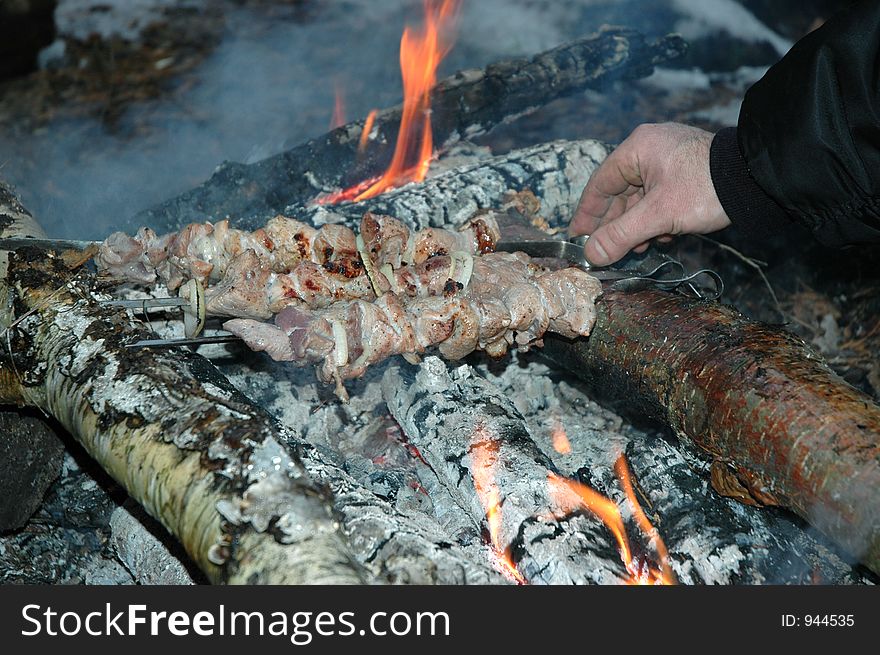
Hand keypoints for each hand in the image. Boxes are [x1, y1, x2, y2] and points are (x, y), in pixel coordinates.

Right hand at [569, 123, 730, 265]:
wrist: (758, 180)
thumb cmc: (705, 189)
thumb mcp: (658, 215)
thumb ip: (621, 235)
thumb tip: (591, 255)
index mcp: (638, 148)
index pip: (600, 184)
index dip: (587, 214)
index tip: (577, 237)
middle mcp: (650, 148)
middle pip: (619, 192)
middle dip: (616, 224)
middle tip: (607, 250)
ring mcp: (669, 159)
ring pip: (640, 198)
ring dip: (637, 225)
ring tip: (639, 248)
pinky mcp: (686, 171)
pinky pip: (659, 197)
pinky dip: (655, 218)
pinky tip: (661, 237)